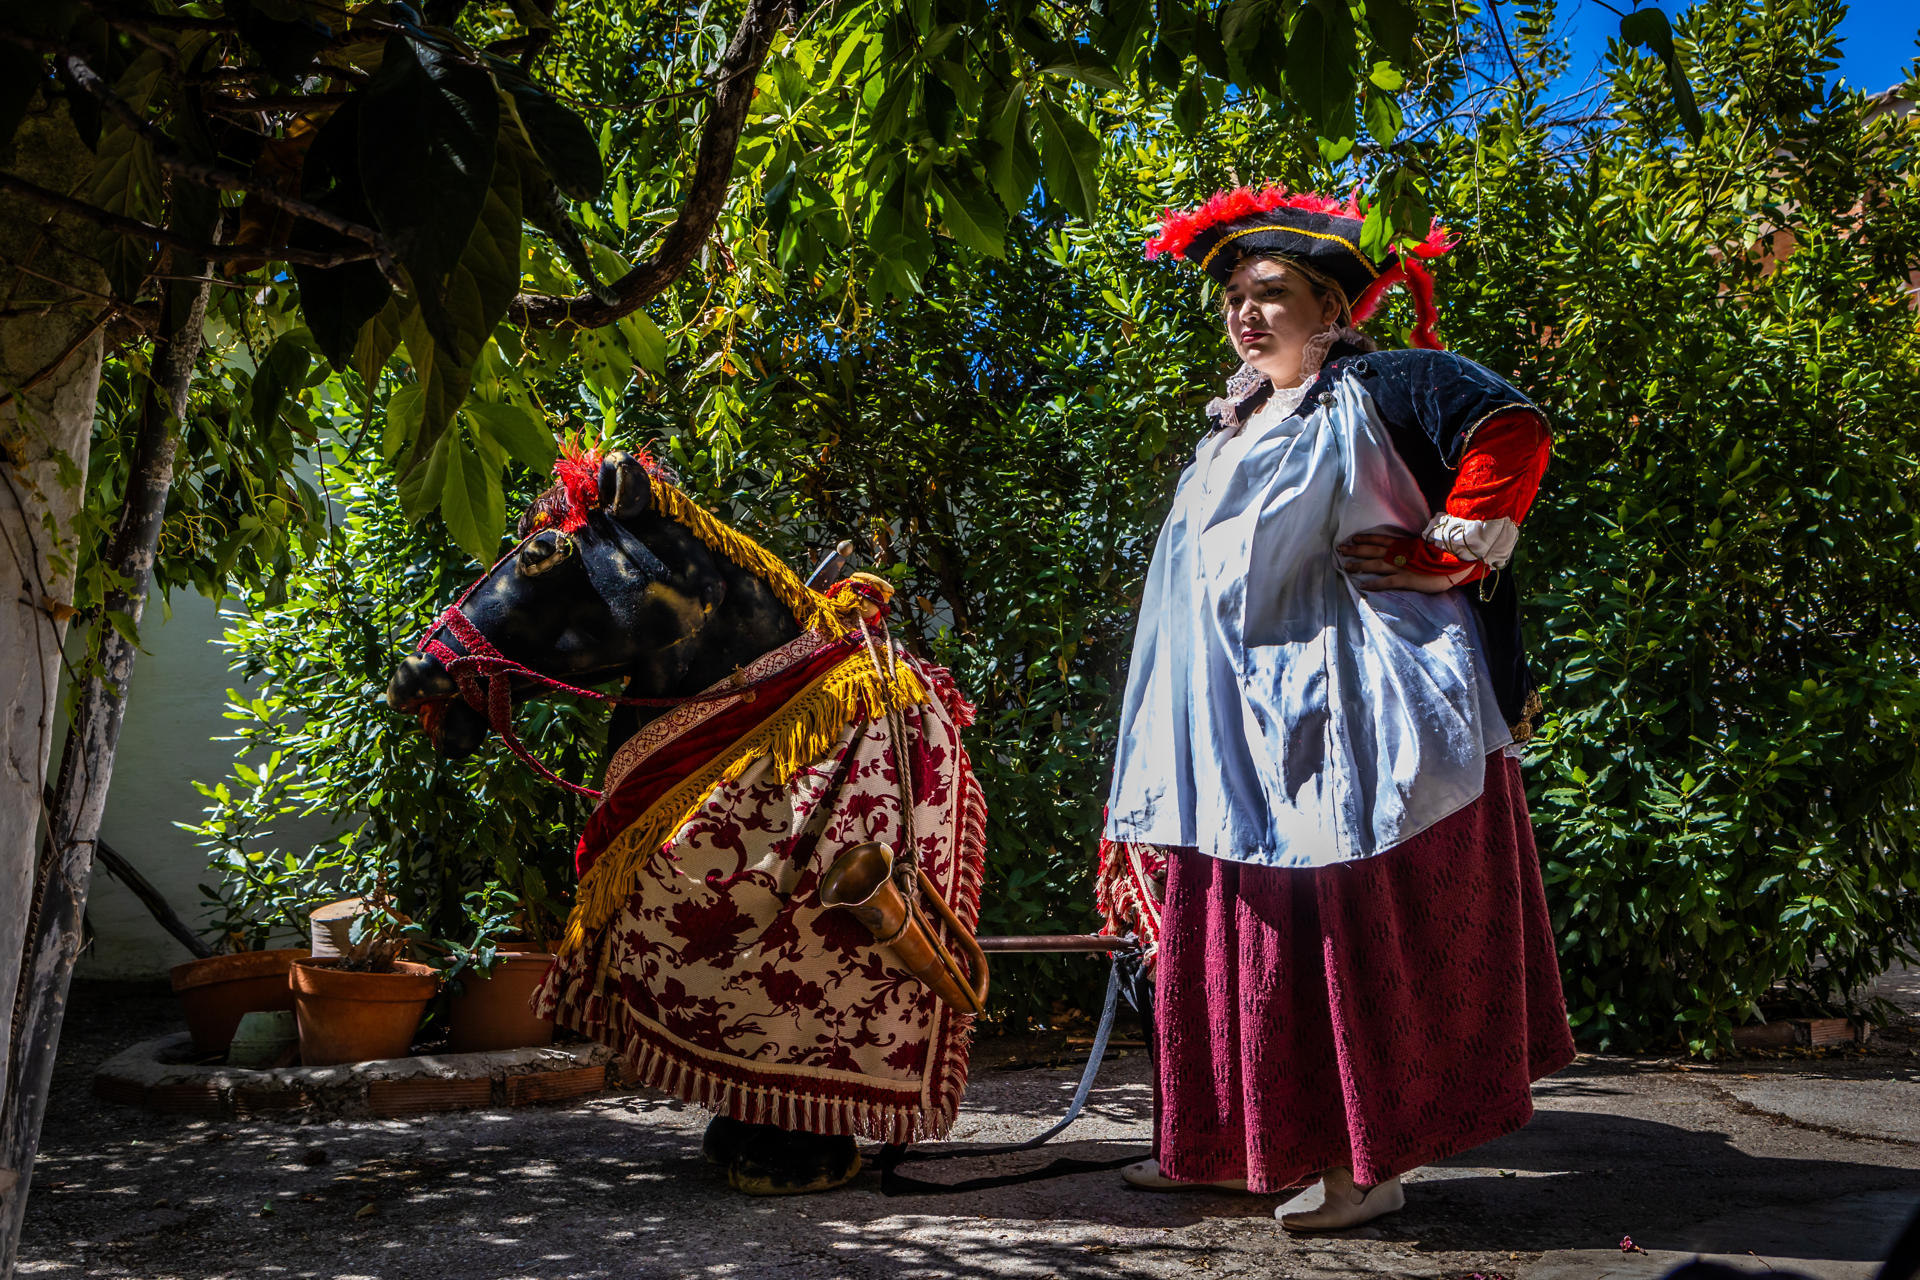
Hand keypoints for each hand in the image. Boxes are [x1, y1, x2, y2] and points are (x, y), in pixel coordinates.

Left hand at [1337, 533, 1471, 594]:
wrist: (1455, 561)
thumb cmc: (1442, 554)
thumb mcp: (1424, 545)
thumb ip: (1411, 547)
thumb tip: (1404, 547)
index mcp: (1403, 544)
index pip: (1380, 539)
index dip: (1365, 538)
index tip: (1353, 538)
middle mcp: (1398, 553)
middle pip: (1371, 550)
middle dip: (1355, 550)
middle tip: (1340, 549)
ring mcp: (1401, 566)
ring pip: (1374, 564)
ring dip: (1359, 565)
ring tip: (1345, 566)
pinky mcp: (1406, 579)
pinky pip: (1386, 582)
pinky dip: (1374, 584)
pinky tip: (1363, 585)